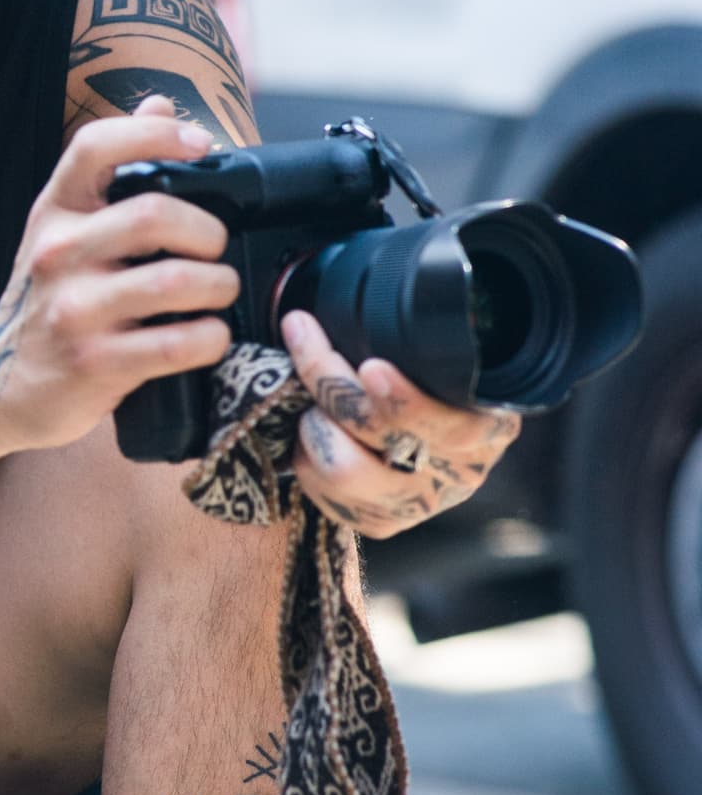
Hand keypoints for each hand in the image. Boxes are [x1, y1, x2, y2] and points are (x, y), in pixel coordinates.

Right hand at [0, 98, 239, 449]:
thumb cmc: (49, 300)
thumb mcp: (67, 229)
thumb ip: (113, 170)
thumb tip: (159, 102)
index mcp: (55, 211)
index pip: (96, 147)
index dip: (157, 134)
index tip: (201, 145)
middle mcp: (57, 254)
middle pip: (154, 215)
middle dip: (208, 232)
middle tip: (215, 249)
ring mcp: (73, 310)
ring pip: (175, 282)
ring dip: (218, 286)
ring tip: (217, 292)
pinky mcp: (94, 363)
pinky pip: (179, 344)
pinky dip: (212, 338)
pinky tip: (209, 335)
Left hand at [282, 309, 520, 536]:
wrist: (419, 432)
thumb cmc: (428, 377)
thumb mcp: (443, 354)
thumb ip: (425, 338)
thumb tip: (395, 272)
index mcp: (491, 425)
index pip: (453, 425)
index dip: (406, 401)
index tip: (371, 368)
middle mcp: (462, 471)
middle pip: (381, 437)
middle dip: (330, 380)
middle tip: (304, 336)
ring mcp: (420, 503)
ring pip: (343, 468)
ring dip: (313, 423)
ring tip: (311, 399)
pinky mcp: (382, 523)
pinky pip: (325, 493)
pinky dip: (306, 457)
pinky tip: (314, 434)